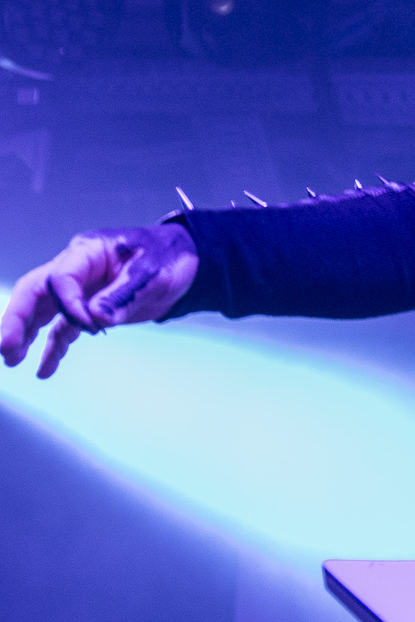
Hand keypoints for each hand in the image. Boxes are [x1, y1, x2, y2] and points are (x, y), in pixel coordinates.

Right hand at [1, 226, 198, 378]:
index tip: (90, 326)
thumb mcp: (152, 272)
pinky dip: (54, 348)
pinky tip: (45, 370)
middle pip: (35, 292)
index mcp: (88, 251)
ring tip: (12, 360)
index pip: (60, 278)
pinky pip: (63, 329)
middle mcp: (77, 269)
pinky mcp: (89, 309)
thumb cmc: (169, 256)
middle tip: (6, 346)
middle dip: (17, 319)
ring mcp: (80, 290)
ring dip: (26, 335)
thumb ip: (122, 295)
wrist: (189, 262)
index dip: (68, 305)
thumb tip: (96, 319)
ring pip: (42, 312)